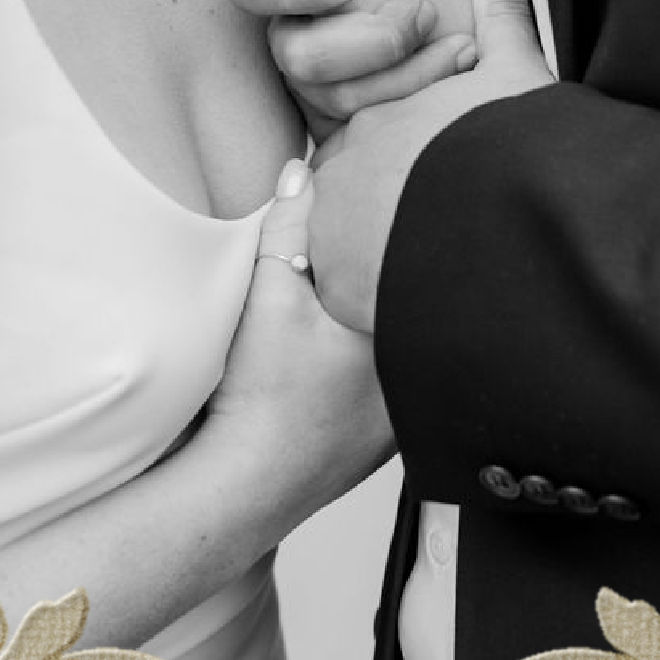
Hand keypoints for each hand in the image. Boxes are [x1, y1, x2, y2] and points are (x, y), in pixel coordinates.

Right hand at [202, 160, 392, 503]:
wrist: (243, 486)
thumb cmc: (261, 398)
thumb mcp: (270, 293)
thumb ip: (288, 225)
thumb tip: (301, 173)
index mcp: (405, 336)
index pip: (401, 266)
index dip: (377, 239)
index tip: (360, 224)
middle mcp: (416, 383)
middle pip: (397, 309)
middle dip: (375, 283)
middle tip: (342, 270)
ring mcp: (397, 422)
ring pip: (388, 351)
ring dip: (365, 332)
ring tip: (326, 326)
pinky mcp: (372, 445)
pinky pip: (372, 391)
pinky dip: (352, 374)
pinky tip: (320, 372)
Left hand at [306, 0, 552, 332]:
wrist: (503, 220)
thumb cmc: (513, 144)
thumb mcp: (516, 72)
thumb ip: (503, 14)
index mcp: (381, 118)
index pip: (377, 141)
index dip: (414, 160)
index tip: (447, 178)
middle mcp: (345, 166)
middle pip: (355, 192)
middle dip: (388, 208)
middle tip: (438, 226)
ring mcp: (333, 225)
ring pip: (343, 241)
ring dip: (376, 252)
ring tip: (431, 266)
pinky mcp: (337, 280)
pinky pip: (343, 289)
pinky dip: (373, 293)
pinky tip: (416, 292)